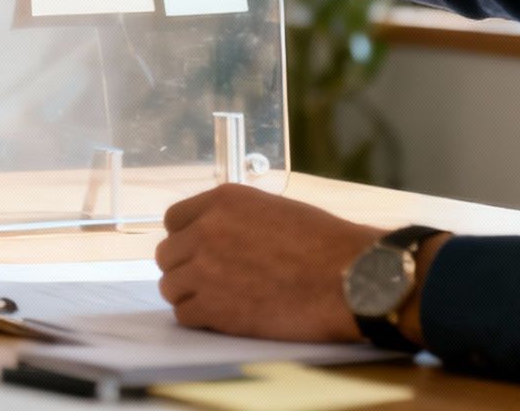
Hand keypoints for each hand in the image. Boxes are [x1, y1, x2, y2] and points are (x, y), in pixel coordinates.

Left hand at [153, 185, 383, 342]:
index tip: (200, 252)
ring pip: (171, 286)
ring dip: (191, 295)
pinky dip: (200, 318)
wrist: (352, 278)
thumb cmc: (325, 244)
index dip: (186, 238)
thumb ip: (235, 220)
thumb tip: (216, 234)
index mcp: (222, 201)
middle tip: (212, 281)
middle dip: (186, 268)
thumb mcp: (273, 210)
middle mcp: (205, 230)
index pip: (173, 220)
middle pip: (167, 255)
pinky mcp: (213, 307)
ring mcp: (205, 269)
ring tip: (221, 301)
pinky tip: (225, 317)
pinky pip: (184, 314)